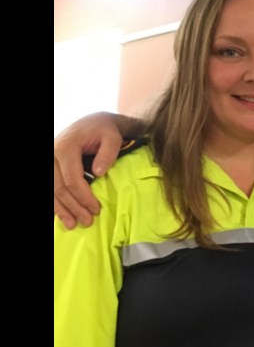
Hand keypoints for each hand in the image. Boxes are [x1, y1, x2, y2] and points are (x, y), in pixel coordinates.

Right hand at [53, 112, 124, 228]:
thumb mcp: (112, 137)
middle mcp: (51, 154)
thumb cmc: (104, 130)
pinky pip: (49, 188)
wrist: (91, 122)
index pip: (72, 179)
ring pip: (50, 190)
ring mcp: (48, 161)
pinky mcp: (49, 166)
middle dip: (73, 207)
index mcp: (66, 147)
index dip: (83, 197)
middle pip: (59, 188)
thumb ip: (108, 153)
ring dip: (61, 210)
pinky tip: (62, 215)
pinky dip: (55, 203)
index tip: (96, 209)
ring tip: (73, 225)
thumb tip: (98, 173)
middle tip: (87, 222)